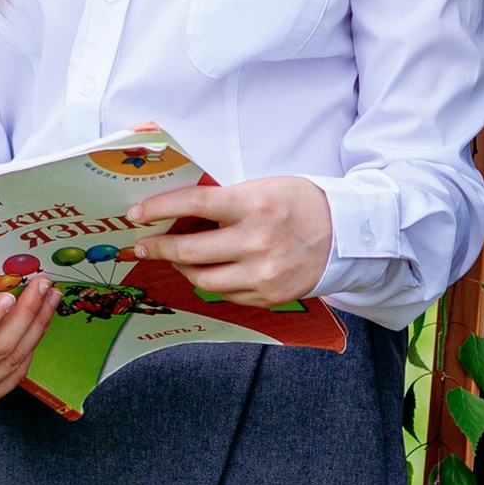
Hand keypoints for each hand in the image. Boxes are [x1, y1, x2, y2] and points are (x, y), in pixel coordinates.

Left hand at [125, 174, 333, 305]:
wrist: (344, 234)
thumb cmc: (300, 204)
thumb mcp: (264, 188)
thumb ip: (225, 201)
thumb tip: (179, 211)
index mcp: (255, 205)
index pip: (194, 204)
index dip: (160, 208)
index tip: (138, 214)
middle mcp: (257, 242)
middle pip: (191, 250)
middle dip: (159, 247)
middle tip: (144, 244)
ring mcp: (263, 274)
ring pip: (203, 279)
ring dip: (181, 269)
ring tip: (175, 259)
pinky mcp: (268, 296)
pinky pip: (226, 294)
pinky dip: (211, 282)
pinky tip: (208, 271)